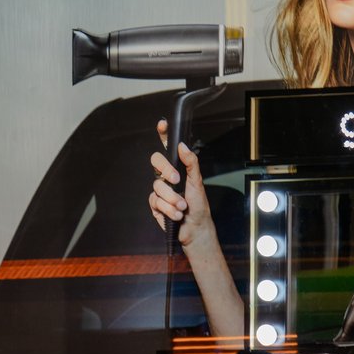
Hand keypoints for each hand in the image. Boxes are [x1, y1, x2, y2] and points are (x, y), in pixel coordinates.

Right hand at [147, 119, 207, 246]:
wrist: (195, 228)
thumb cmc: (199, 205)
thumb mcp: (197, 182)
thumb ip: (191, 162)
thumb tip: (182, 146)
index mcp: (177, 168)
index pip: (167, 148)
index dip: (163, 135)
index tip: (163, 125)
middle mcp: (166, 177)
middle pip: (155, 161)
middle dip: (166, 170)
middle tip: (177, 180)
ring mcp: (159, 190)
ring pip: (157, 186)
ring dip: (172, 198)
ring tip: (183, 207)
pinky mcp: (155, 204)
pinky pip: (156, 201)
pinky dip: (168, 209)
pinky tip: (176, 214)